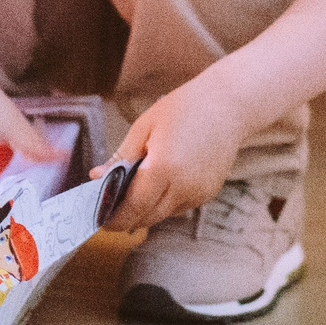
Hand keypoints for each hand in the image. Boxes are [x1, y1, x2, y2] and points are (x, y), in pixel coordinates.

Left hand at [93, 74, 260, 232]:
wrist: (229, 105)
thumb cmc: (183, 109)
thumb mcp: (144, 127)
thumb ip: (121, 157)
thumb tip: (97, 177)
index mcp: (164, 168)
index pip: (133, 207)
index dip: (115, 218)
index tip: (100, 219)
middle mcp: (184, 187)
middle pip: (148, 217)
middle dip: (127, 217)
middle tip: (109, 209)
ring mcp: (199, 193)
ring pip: (163, 214)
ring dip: (146, 210)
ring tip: (132, 192)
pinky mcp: (209, 193)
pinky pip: (179, 206)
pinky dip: (165, 201)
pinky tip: (161, 182)